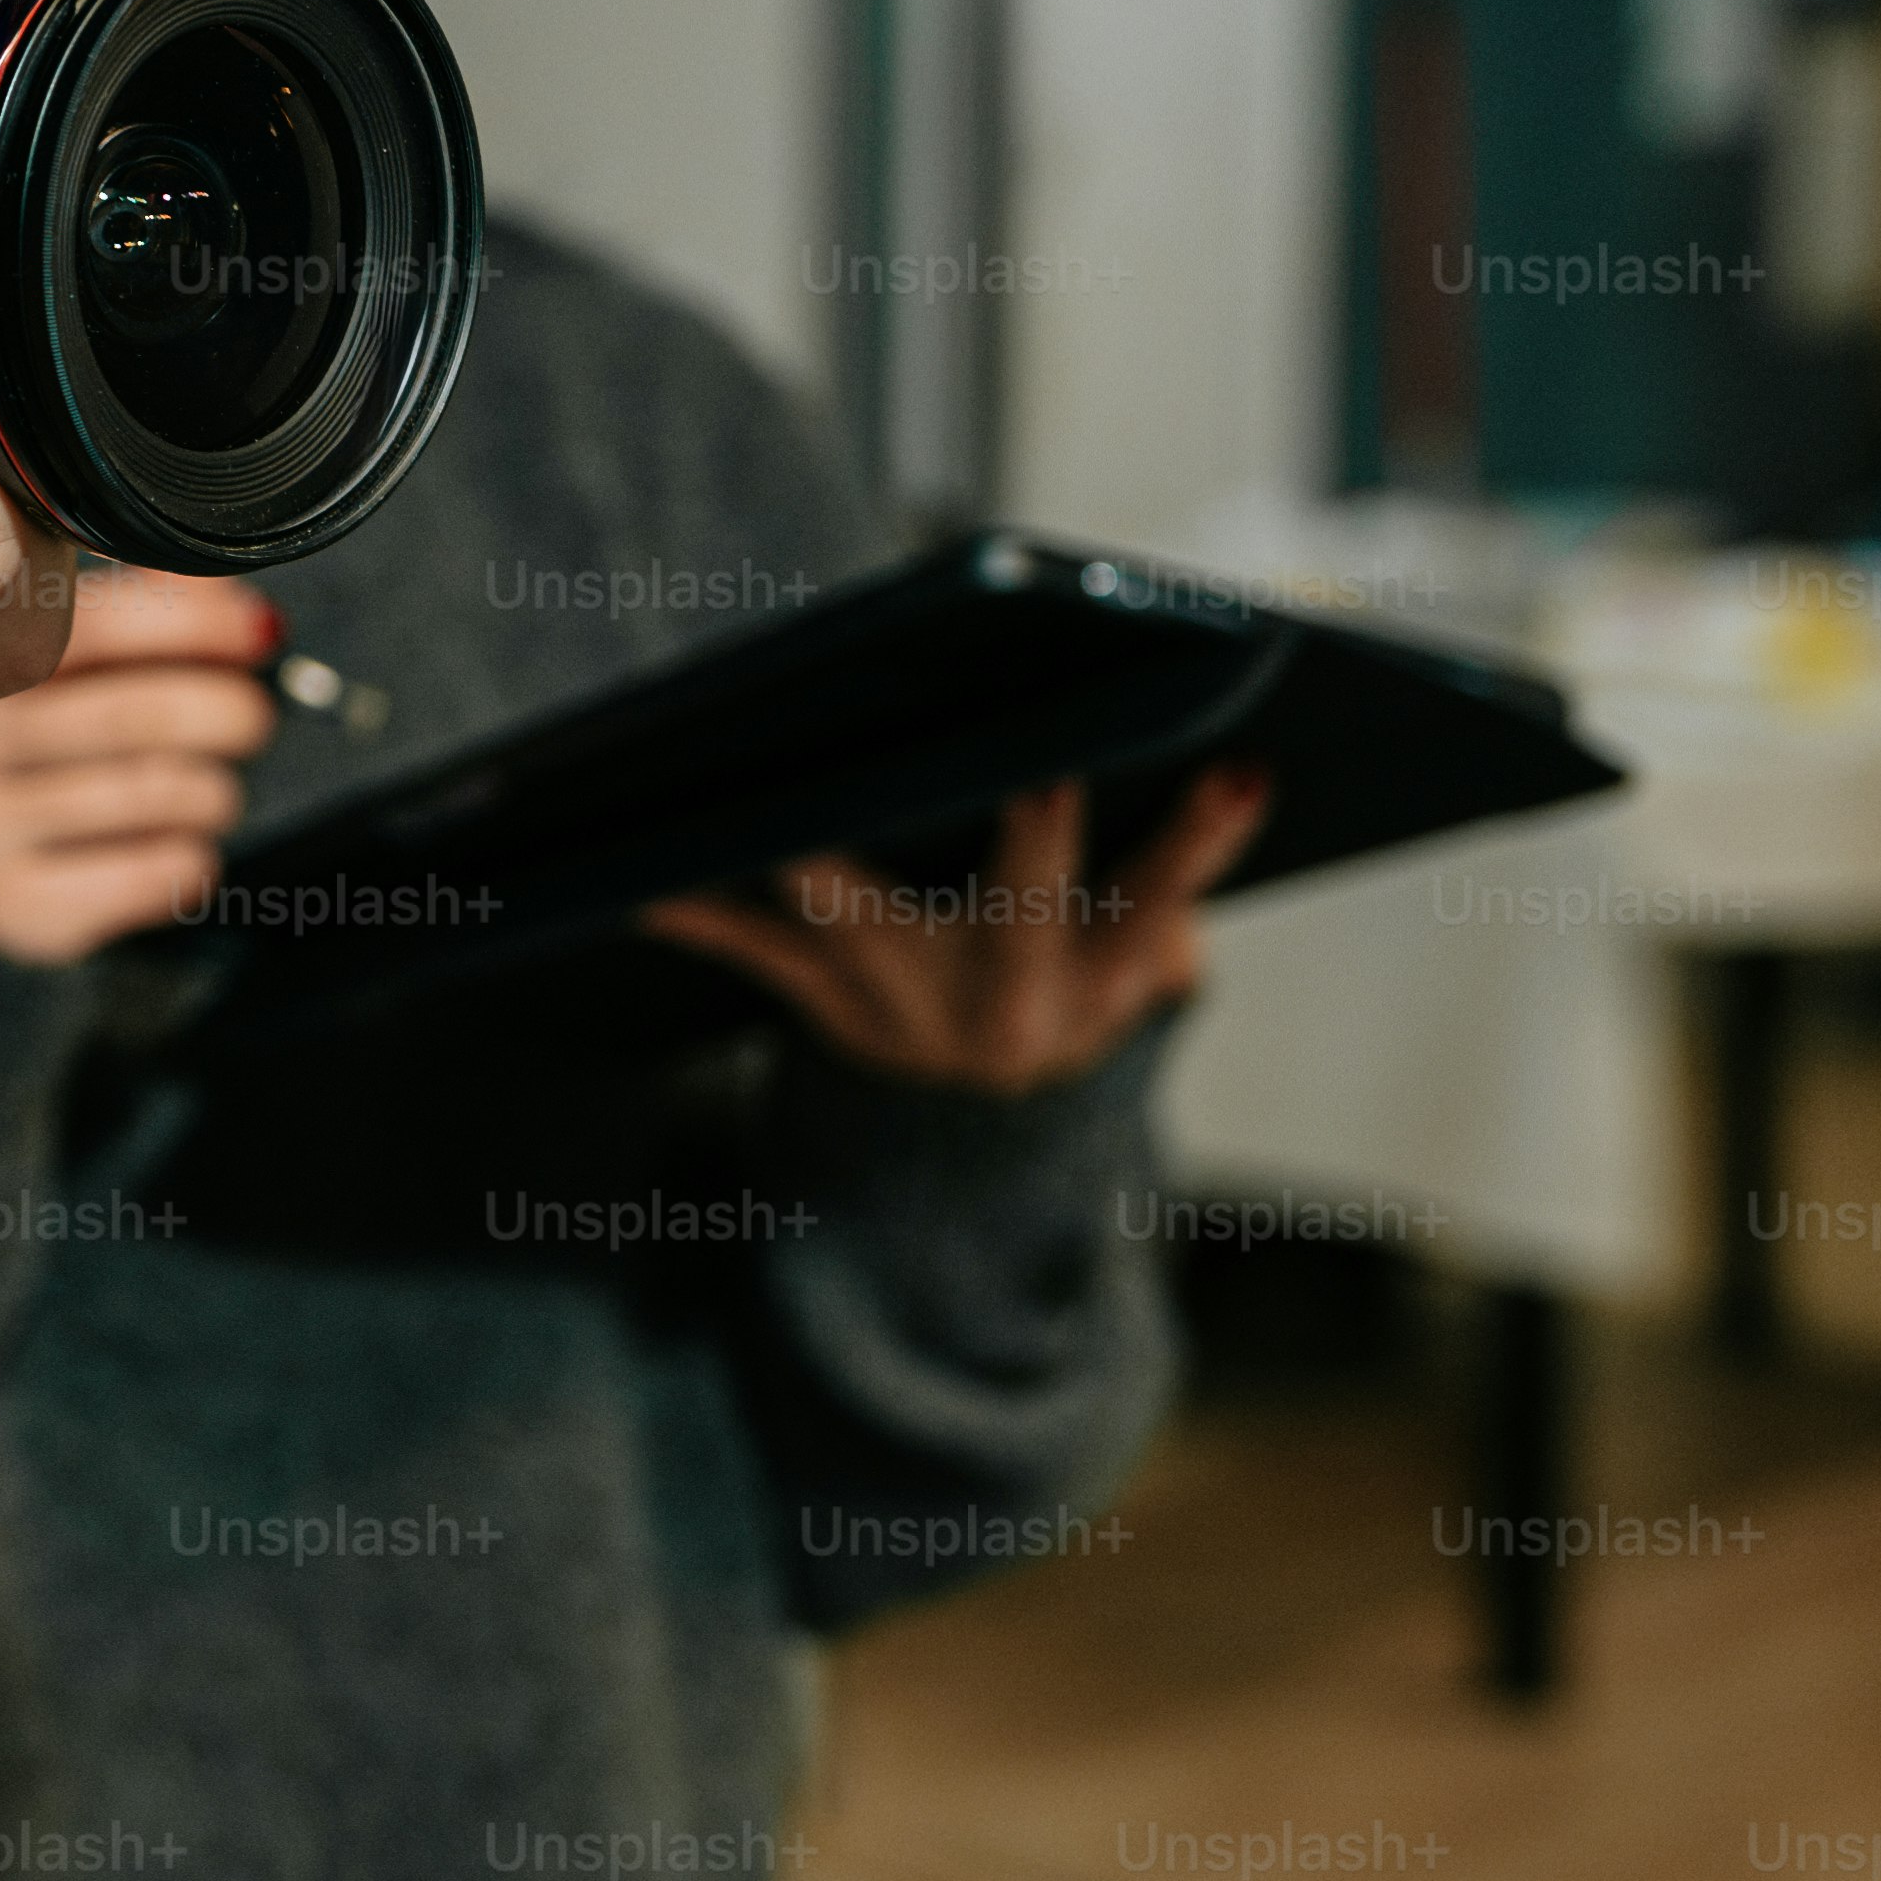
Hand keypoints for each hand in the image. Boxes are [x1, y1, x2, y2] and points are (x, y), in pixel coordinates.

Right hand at [0, 564, 287, 963]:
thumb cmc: (26, 748)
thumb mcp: (57, 670)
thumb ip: (134, 616)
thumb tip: (235, 603)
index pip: (97, 628)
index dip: (197, 625)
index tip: (262, 634)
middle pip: (135, 716)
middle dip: (225, 712)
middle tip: (250, 719)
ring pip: (153, 794)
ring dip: (213, 791)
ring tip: (209, 791)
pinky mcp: (10, 906)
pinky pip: (150, 872)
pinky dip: (190, 858)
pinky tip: (175, 848)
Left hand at [640, 765, 1272, 1095]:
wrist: (981, 1129)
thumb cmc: (1074, 974)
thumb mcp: (1141, 941)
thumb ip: (1173, 860)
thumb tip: (1227, 751)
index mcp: (1105, 969)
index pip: (1167, 897)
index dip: (1206, 838)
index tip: (1245, 768)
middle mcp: (1012, 998)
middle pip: (1020, 910)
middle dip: (1028, 839)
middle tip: (1032, 768)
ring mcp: (914, 1004)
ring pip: (868, 922)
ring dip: (826, 864)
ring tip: (784, 812)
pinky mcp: (829, 1001)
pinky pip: (757, 952)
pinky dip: (699, 912)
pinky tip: (636, 880)